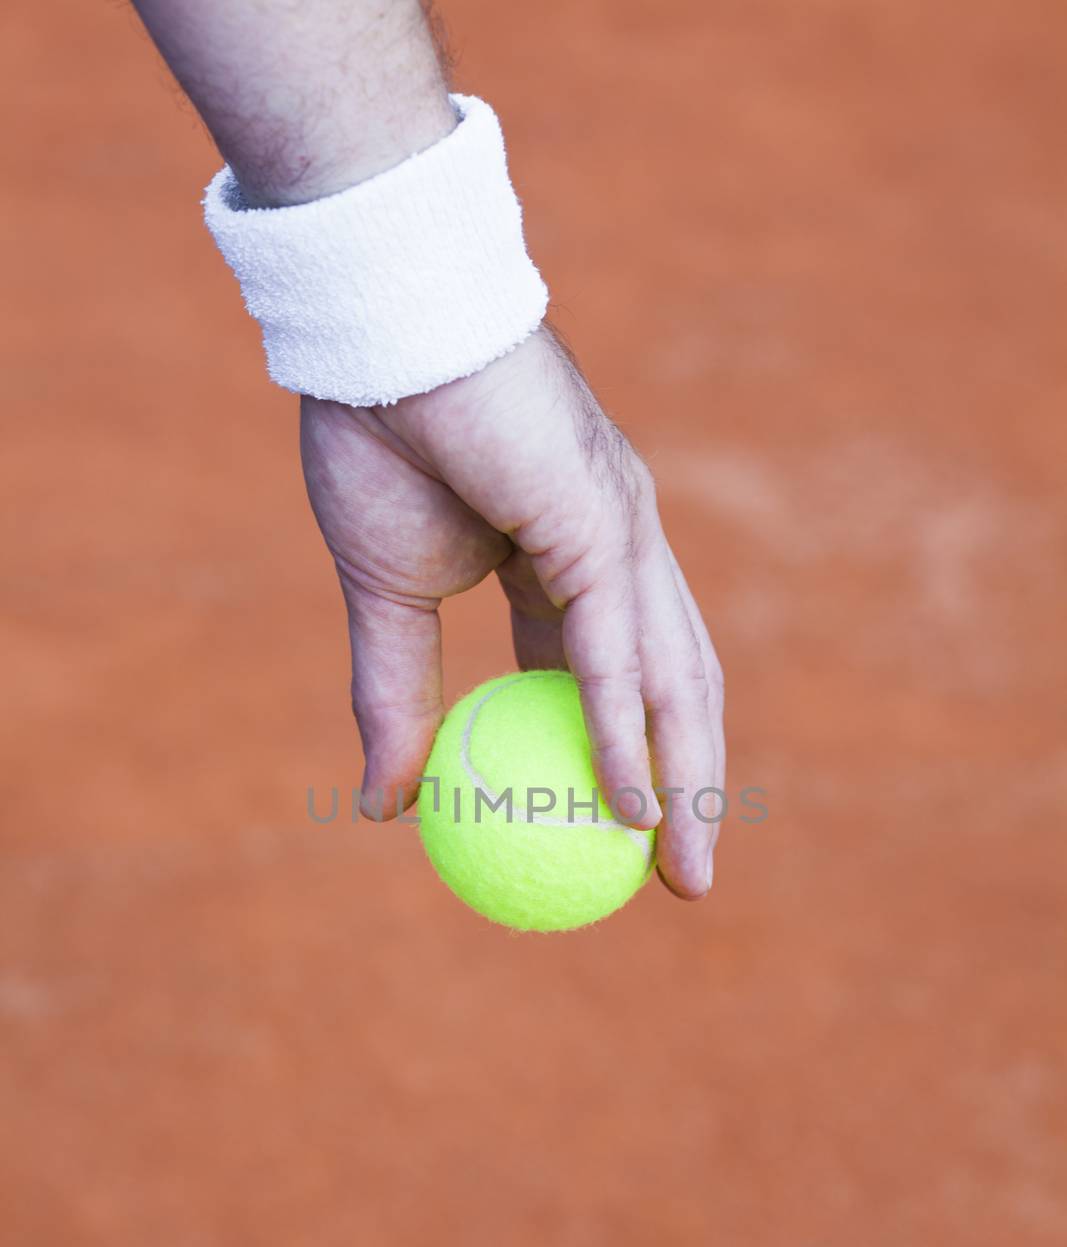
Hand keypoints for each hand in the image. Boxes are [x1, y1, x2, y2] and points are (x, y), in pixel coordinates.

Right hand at [300, 324, 724, 899]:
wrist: (374, 329)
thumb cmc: (379, 438)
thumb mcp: (385, 596)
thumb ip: (397, 695)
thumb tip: (381, 807)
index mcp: (574, 557)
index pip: (621, 676)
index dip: (630, 755)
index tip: (619, 834)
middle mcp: (619, 549)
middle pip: (677, 690)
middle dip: (690, 787)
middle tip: (681, 874)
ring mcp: (621, 533)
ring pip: (670, 681)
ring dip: (685, 783)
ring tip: (684, 870)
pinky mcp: (599, 520)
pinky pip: (616, 652)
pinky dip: (627, 734)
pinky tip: (632, 807)